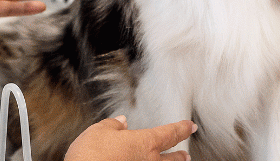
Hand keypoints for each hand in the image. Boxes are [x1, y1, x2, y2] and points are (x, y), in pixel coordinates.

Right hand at [65, 116, 196, 160]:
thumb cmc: (89, 156)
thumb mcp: (98, 132)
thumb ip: (112, 126)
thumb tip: (120, 122)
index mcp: (144, 143)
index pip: (170, 134)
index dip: (182, 129)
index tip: (190, 126)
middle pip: (171, 159)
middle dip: (179, 156)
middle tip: (186, 155)